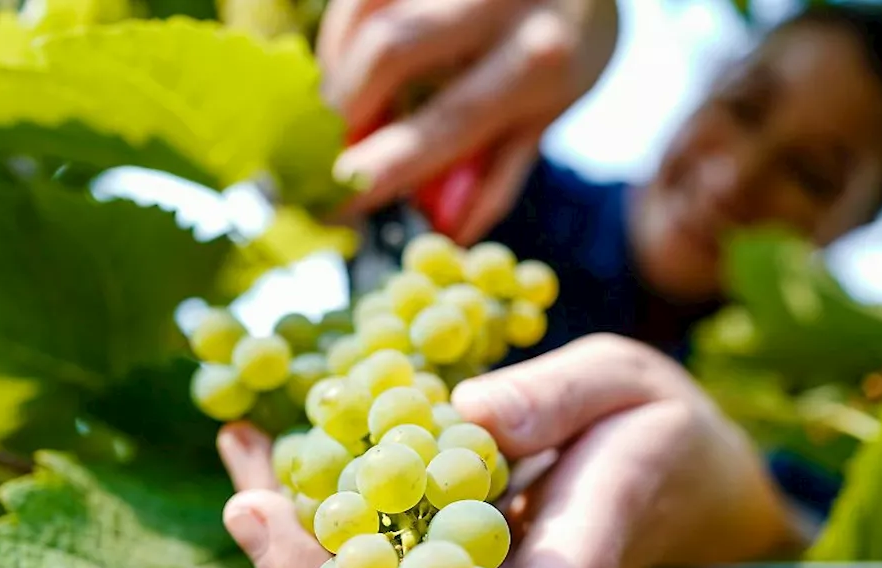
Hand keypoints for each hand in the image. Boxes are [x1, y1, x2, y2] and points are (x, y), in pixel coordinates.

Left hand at [219, 334, 802, 567]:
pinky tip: (253, 449)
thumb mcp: (628, 382)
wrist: (666, 469)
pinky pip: (367, 542)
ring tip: (235, 470)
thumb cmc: (655, 426)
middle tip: (253, 515)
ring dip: (294, 542)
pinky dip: (307, 502)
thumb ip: (560, 396)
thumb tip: (472, 413)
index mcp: (580, 546)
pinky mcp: (437, 546)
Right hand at [318, 0, 619, 243]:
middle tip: (315, 156)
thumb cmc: (566, 49)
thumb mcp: (547, 114)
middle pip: (388, 52)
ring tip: (341, 113)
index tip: (332, 206)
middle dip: (340, 110)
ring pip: (365, 15)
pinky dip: (343, 37)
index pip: (447, 123)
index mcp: (539, 60)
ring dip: (337, 72)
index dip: (381, 167)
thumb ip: (496, 175)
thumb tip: (445, 232)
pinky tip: (349, 66)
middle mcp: (498, 2)